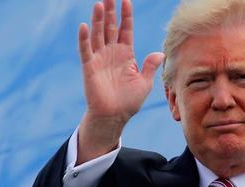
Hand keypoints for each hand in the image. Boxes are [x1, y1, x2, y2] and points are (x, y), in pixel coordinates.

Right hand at [77, 0, 163, 163]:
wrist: (114, 116)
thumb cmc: (129, 101)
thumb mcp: (144, 83)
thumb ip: (150, 66)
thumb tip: (160, 53)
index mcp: (126, 54)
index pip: (125, 30)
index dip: (126, 16)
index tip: (126, 0)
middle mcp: (112, 53)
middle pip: (110, 27)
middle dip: (110, 12)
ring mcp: (99, 58)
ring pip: (98, 34)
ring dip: (97, 20)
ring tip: (99, 4)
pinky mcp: (89, 67)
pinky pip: (86, 50)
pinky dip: (84, 39)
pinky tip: (84, 26)